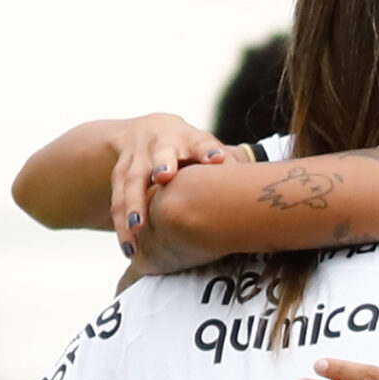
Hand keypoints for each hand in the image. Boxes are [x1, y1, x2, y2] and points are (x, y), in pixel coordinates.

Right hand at [112, 113, 229, 255]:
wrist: (146, 130)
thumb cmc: (191, 149)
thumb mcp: (208, 151)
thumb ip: (229, 166)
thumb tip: (262, 191)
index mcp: (189, 138)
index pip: (201, 142)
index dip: (208, 151)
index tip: (218, 159)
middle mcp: (160, 144)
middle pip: (159, 153)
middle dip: (161, 163)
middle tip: (164, 175)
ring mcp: (136, 157)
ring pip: (131, 181)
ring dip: (133, 205)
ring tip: (138, 228)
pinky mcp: (119, 174)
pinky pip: (116, 201)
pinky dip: (122, 226)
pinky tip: (130, 249)